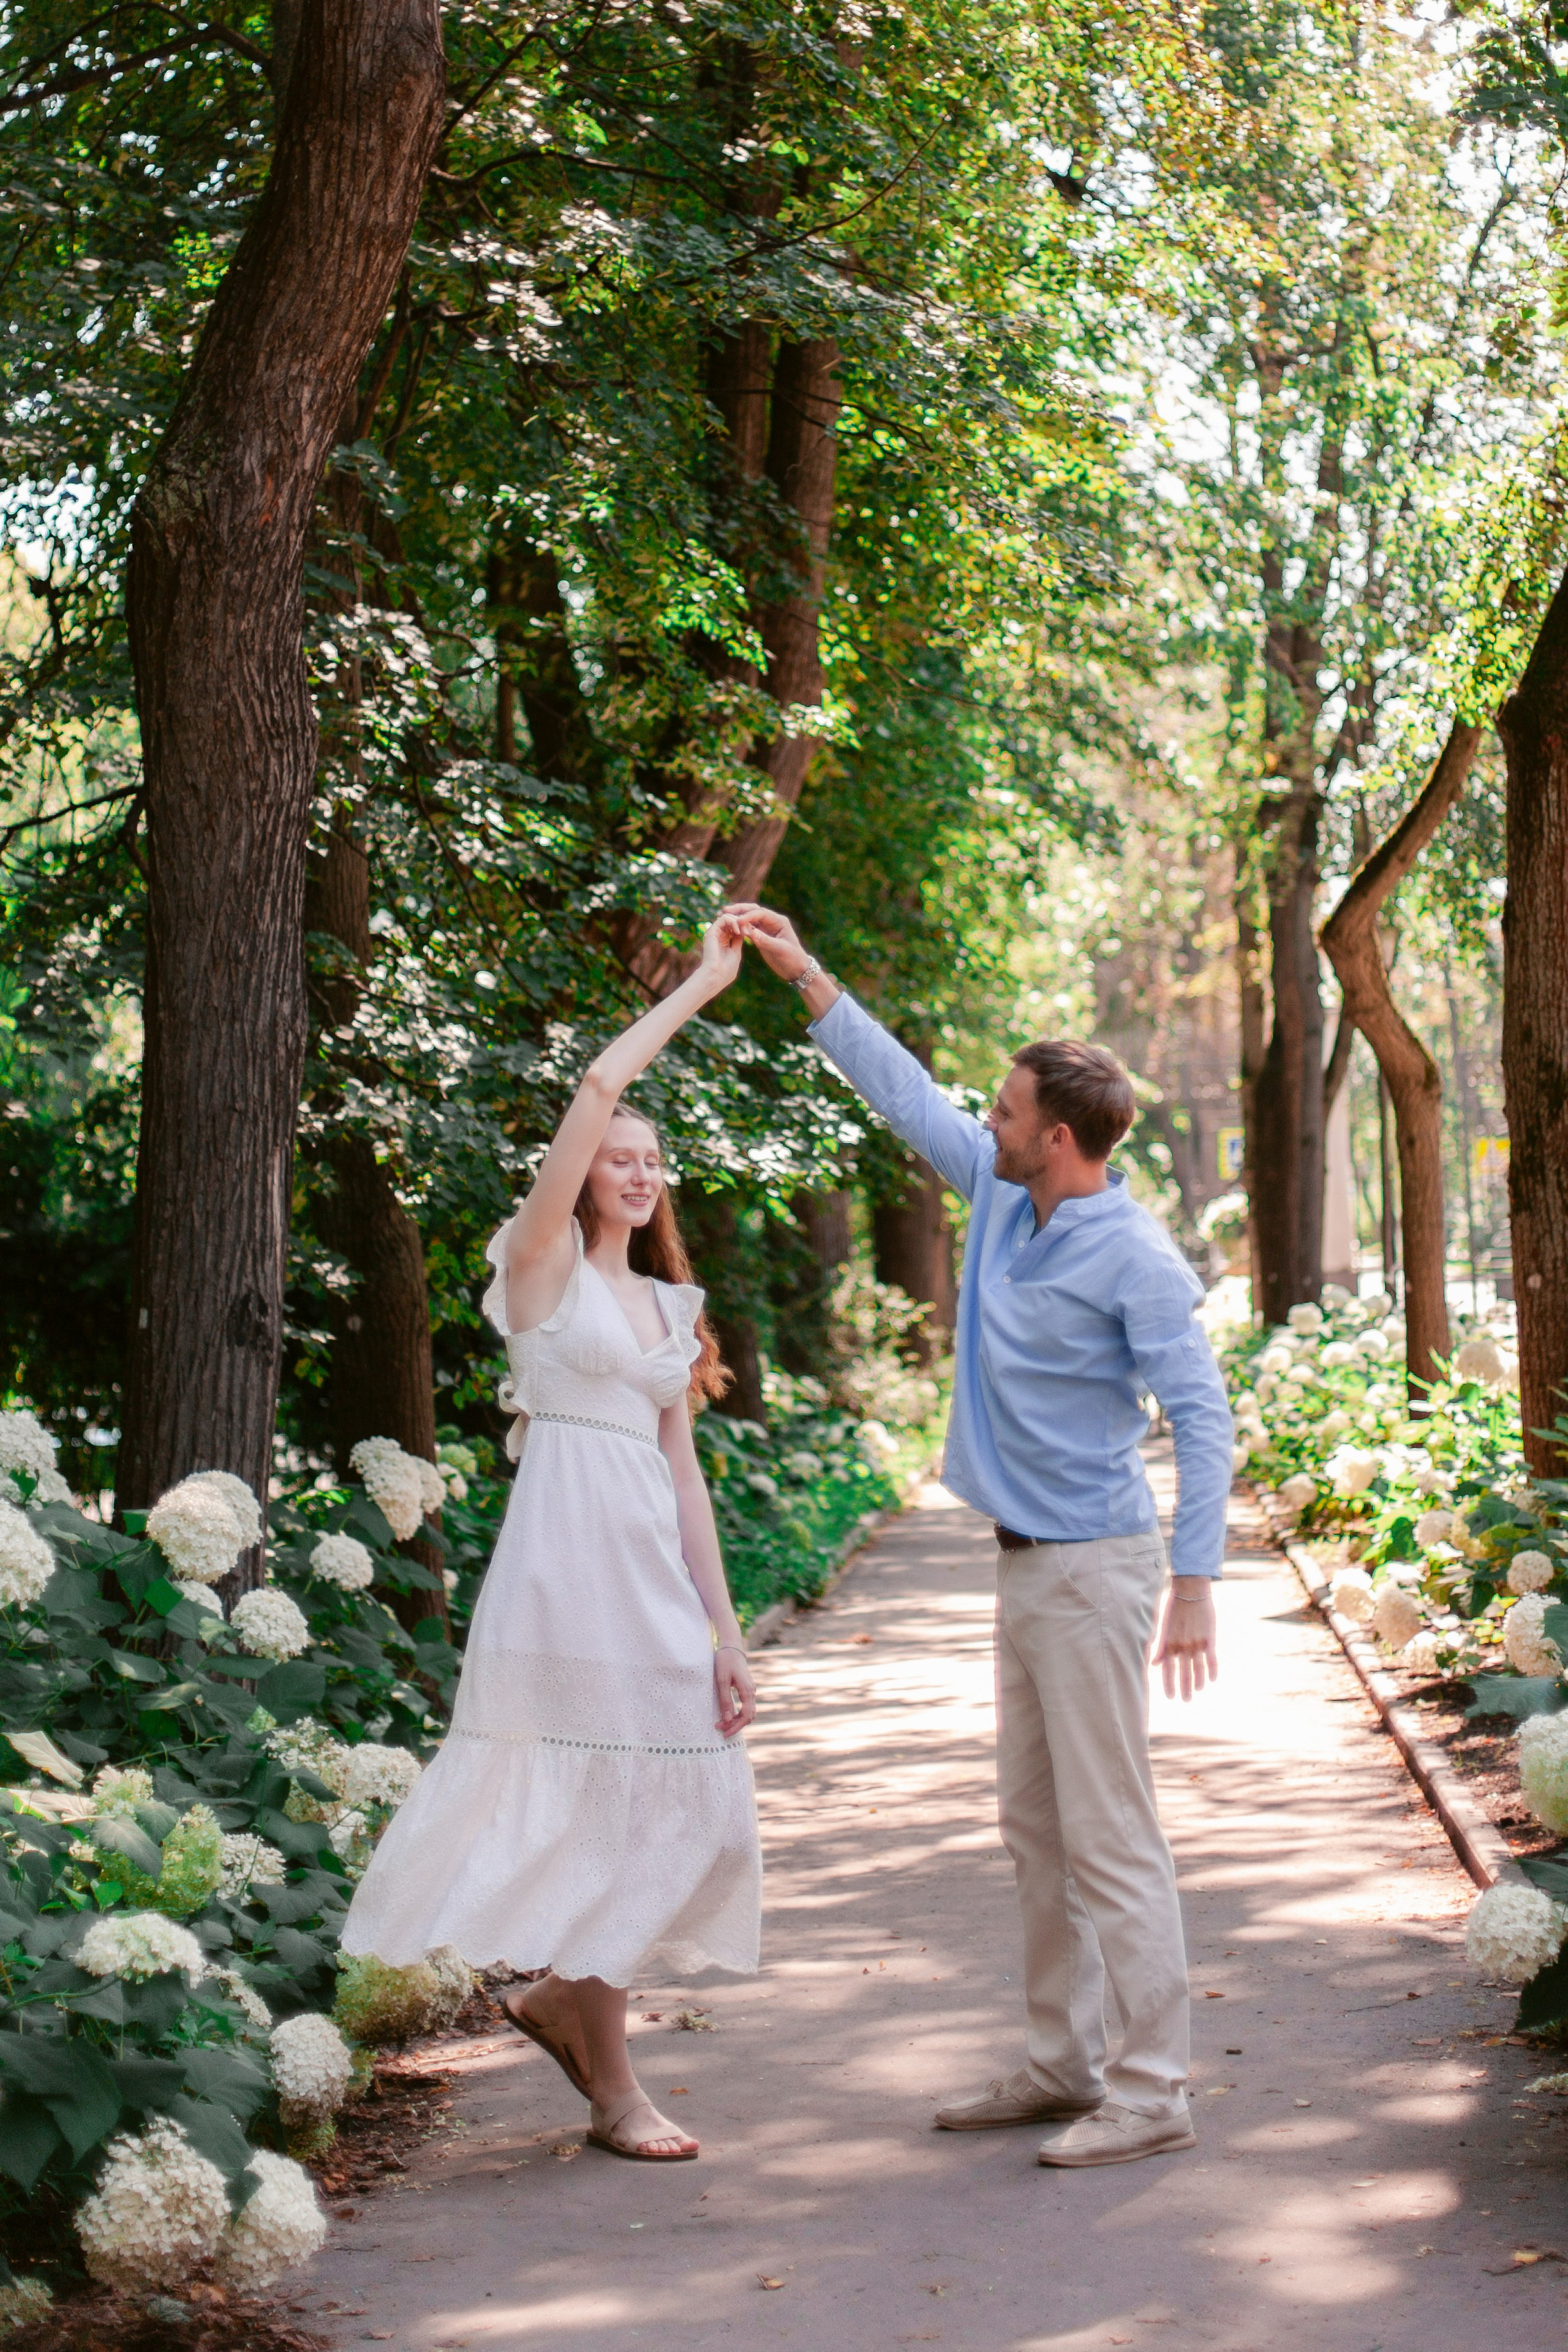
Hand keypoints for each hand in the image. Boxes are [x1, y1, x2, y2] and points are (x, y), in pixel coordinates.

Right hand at [695, 912, 743, 994]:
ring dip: (740, 921)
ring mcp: (714, 932)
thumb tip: (743, 931)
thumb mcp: (736, 952)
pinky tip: (739, 931)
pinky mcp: (712, 931)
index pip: (735, 927)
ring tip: (746, 931)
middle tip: (751, 931)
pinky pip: (724, 918)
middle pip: (732, 920)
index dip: (745, 927)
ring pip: (729, 917)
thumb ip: (738, 940)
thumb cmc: (726, 970)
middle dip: (744, 923)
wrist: (716, 977)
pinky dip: (734, 921)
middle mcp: (718, 935)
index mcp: (723, 940)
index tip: (754, 934)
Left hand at [714, 1643, 756, 1736]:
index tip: (725, 1733)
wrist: (731, 1647)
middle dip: (735, 1725)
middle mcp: (752, 1692)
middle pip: (748, 1716)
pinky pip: (745, 1706)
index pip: (746, 1716)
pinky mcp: (746, 1688)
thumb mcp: (721, 1681)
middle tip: (720, 1729)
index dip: (736, 1727)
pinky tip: (727, 1714)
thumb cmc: (725, 1661)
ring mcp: (750, 1690)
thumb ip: (725, 1700)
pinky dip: (737, 1713)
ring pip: (747, 1712)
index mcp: (748, 1691)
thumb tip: (727, 1720)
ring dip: (736, 1720)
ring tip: (721, 1723)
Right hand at [724, 902, 808, 981]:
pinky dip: (740, 926)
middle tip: (725, 910)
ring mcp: (767, 928)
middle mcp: (772, 922)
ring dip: (738, 916)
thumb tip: (751, 932)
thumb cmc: (792, 959)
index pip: (761, 913)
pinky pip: (749, 927)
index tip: (737, 921)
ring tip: (725, 916)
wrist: (797, 969)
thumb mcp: (780, 950)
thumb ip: (765, 940)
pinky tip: (731, 927)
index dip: (748, 916)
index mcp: (779, 921)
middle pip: (754, 910)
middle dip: (740, 909)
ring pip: (750, 918)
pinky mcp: (762, 936)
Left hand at [1152, 1579, 1217, 1700]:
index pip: (1168, 1670)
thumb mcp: (1164, 1627)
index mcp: (1169, 1643)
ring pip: (1198, 1668)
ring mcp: (1196, 1643)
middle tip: (1186, 1700)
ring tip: (1198, 1691)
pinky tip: (1212, 1679)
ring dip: (1198, 1682)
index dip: (1169, 1684)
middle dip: (1184, 1688)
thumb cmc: (1175, 1607)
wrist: (1191, 1590)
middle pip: (1183, 1672)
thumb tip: (1155, 1664)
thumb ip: (1161, 1647)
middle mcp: (1182, 1646)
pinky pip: (1211, 1658)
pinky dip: (1212, 1670)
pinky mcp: (1209, 1638)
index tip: (1170, 1697)